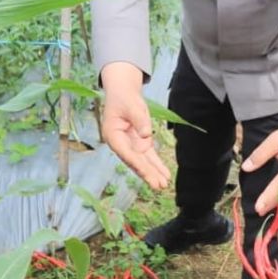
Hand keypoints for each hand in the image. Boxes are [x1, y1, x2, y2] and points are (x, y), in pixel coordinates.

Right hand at [99, 62, 169, 189]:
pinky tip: (165, 175)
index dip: (137, 163)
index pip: (126, 153)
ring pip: (143, 162)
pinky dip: (157, 165)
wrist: (123, 93)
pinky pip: (150, 156)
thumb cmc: (124, 98)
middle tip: (158, 186)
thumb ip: (139, 119)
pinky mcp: (140, 143)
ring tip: (163, 185)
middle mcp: (121, 144)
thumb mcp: (131, 105)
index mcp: (113, 136)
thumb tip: (146, 135)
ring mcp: (131, 145)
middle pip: (135, 162)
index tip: (146, 172)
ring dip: (153, 173)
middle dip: (147, 174)